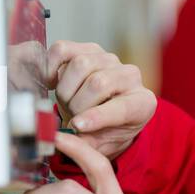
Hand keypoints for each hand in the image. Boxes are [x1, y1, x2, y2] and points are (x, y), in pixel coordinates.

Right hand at [45, 40, 156, 161]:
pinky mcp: (88, 48)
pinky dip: (51, 65)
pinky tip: (52, 82)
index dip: (97, 117)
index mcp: (142, 103)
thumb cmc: (104, 131)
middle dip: (76, 104)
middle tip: (71, 116)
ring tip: (67, 101)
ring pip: (81, 64)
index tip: (77, 125)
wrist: (102, 116)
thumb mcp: (100, 145)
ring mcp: (110, 59)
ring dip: (65, 88)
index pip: (122, 107)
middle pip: (98, 83)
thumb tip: (63, 138)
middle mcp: (131, 76)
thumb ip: (85, 144)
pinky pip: (63, 49)